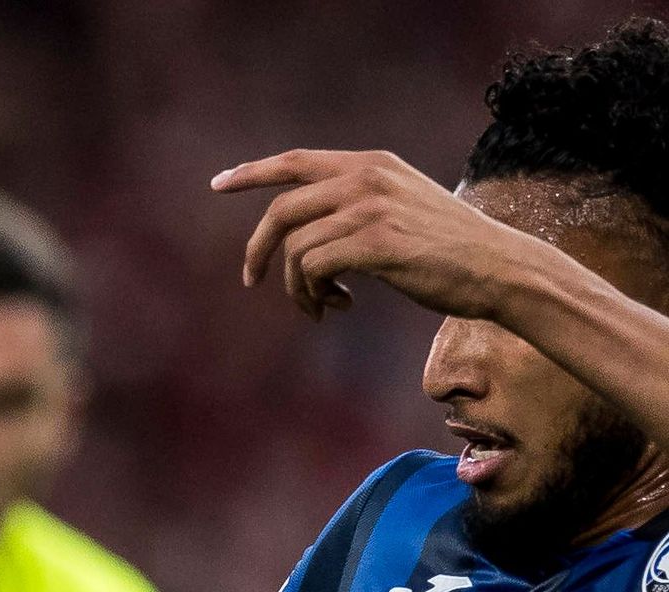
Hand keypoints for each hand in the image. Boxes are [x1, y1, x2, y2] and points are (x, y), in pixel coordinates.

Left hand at [217, 148, 548, 319]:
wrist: (499, 267)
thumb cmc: (448, 247)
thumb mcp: (401, 206)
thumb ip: (356, 203)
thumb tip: (302, 231)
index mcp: (372, 163)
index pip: (296, 160)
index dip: (252, 172)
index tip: (218, 184)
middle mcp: (367, 177)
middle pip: (280, 211)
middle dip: (257, 251)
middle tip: (252, 280)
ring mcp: (371, 208)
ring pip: (295, 249)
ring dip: (297, 287)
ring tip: (321, 303)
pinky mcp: (375, 242)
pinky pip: (313, 270)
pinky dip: (315, 295)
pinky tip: (339, 305)